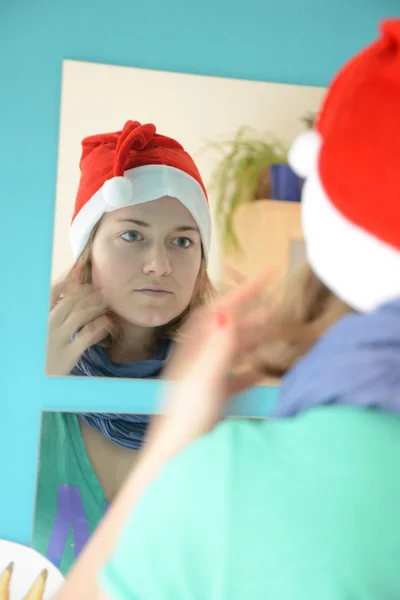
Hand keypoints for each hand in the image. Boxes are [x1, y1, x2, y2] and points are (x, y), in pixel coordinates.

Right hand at [46, 276, 110, 375]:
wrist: (31, 382)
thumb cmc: (37, 357)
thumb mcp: (39, 335)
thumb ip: (50, 319)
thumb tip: (64, 303)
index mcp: (39, 319)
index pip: (52, 294)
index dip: (66, 281)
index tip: (78, 271)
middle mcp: (47, 326)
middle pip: (70, 302)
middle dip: (87, 293)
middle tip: (100, 289)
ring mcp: (57, 340)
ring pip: (80, 316)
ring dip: (95, 306)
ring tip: (106, 302)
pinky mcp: (69, 354)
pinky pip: (87, 336)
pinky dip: (99, 327)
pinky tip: (108, 323)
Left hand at [144, 271, 276, 457]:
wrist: (174, 460)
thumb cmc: (185, 422)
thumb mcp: (203, 382)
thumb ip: (217, 349)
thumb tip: (228, 314)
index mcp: (193, 351)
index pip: (219, 311)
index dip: (242, 291)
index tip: (266, 276)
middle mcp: (198, 361)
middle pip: (228, 330)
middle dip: (253, 314)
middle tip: (278, 305)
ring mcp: (206, 380)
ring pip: (234, 352)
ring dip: (254, 339)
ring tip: (277, 331)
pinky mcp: (213, 401)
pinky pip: (235, 378)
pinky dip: (250, 370)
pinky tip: (264, 371)